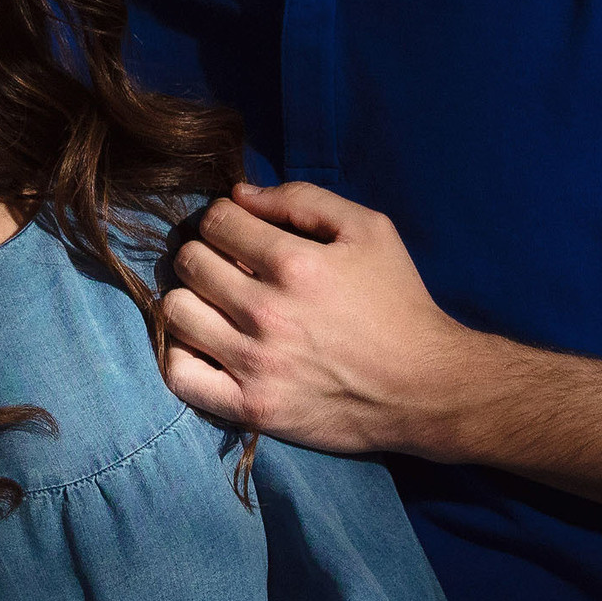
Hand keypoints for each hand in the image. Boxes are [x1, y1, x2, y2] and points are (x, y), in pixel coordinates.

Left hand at [161, 181, 478, 456]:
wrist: (425, 388)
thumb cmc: (399, 302)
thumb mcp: (370, 230)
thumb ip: (303, 200)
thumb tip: (240, 194)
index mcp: (295, 264)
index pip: (215, 222)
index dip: (222, 219)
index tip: (237, 233)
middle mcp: (267, 312)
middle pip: (189, 263)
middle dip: (203, 254)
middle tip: (225, 267)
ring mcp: (255, 363)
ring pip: (176, 313)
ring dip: (190, 300)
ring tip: (215, 305)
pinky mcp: (250, 407)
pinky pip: (180, 374)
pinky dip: (182, 356)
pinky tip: (207, 346)